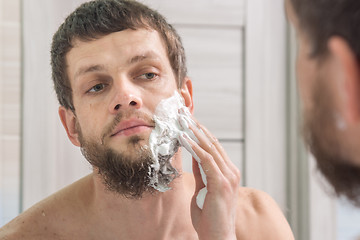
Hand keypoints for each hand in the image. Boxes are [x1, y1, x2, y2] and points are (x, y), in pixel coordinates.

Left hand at [185, 119, 240, 239]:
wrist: (218, 237)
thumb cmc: (210, 217)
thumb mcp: (203, 189)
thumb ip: (201, 173)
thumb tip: (194, 156)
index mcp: (228, 172)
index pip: (213, 146)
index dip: (200, 132)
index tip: (188, 120)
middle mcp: (230, 171)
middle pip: (212, 142)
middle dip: (196, 126)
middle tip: (183, 113)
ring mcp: (228, 176)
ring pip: (210, 147)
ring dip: (194, 132)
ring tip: (182, 120)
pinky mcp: (221, 183)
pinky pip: (206, 160)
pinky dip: (195, 147)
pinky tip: (184, 138)